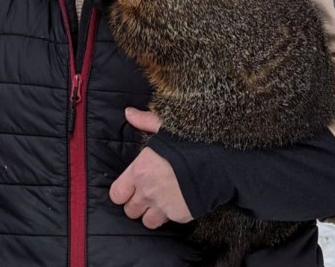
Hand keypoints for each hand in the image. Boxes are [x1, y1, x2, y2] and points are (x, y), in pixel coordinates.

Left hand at [109, 108, 192, 228]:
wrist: (218, 162)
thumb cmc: (191, 142)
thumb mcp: (166, 126)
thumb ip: (145, 122)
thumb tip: (128, 112)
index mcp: (140, 170)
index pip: (116, 194)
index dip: (122, 192)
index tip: (131, 187)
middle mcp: (147, 191)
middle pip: (130, 210)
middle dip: (137, 204)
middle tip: (148, 193)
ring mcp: (163, 206)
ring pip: (147, 221)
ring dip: (152, 214)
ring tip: (161, 201)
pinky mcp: (179, 216)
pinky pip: (168, 221)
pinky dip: (172, 214)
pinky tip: (179, 201)